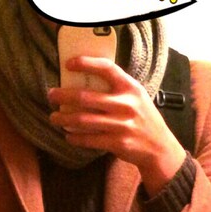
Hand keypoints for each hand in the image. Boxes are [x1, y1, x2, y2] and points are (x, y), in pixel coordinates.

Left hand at [48, 55, 185, 195]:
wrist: (159, 148)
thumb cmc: (143, 119)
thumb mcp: (136, 98)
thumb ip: (117, 89)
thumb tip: (83, 81)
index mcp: (131, 88)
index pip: (107, 68)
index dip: (86, 63)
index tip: (69, 63)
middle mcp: (126, 104)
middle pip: (86, 97)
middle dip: (63, 96)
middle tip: (51, 96)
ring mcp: (122, 125)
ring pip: (83, 120)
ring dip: (63, 119)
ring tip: (54, 118)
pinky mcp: (118, 143)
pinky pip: (89, 139)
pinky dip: (74, 138)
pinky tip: (68, 136)